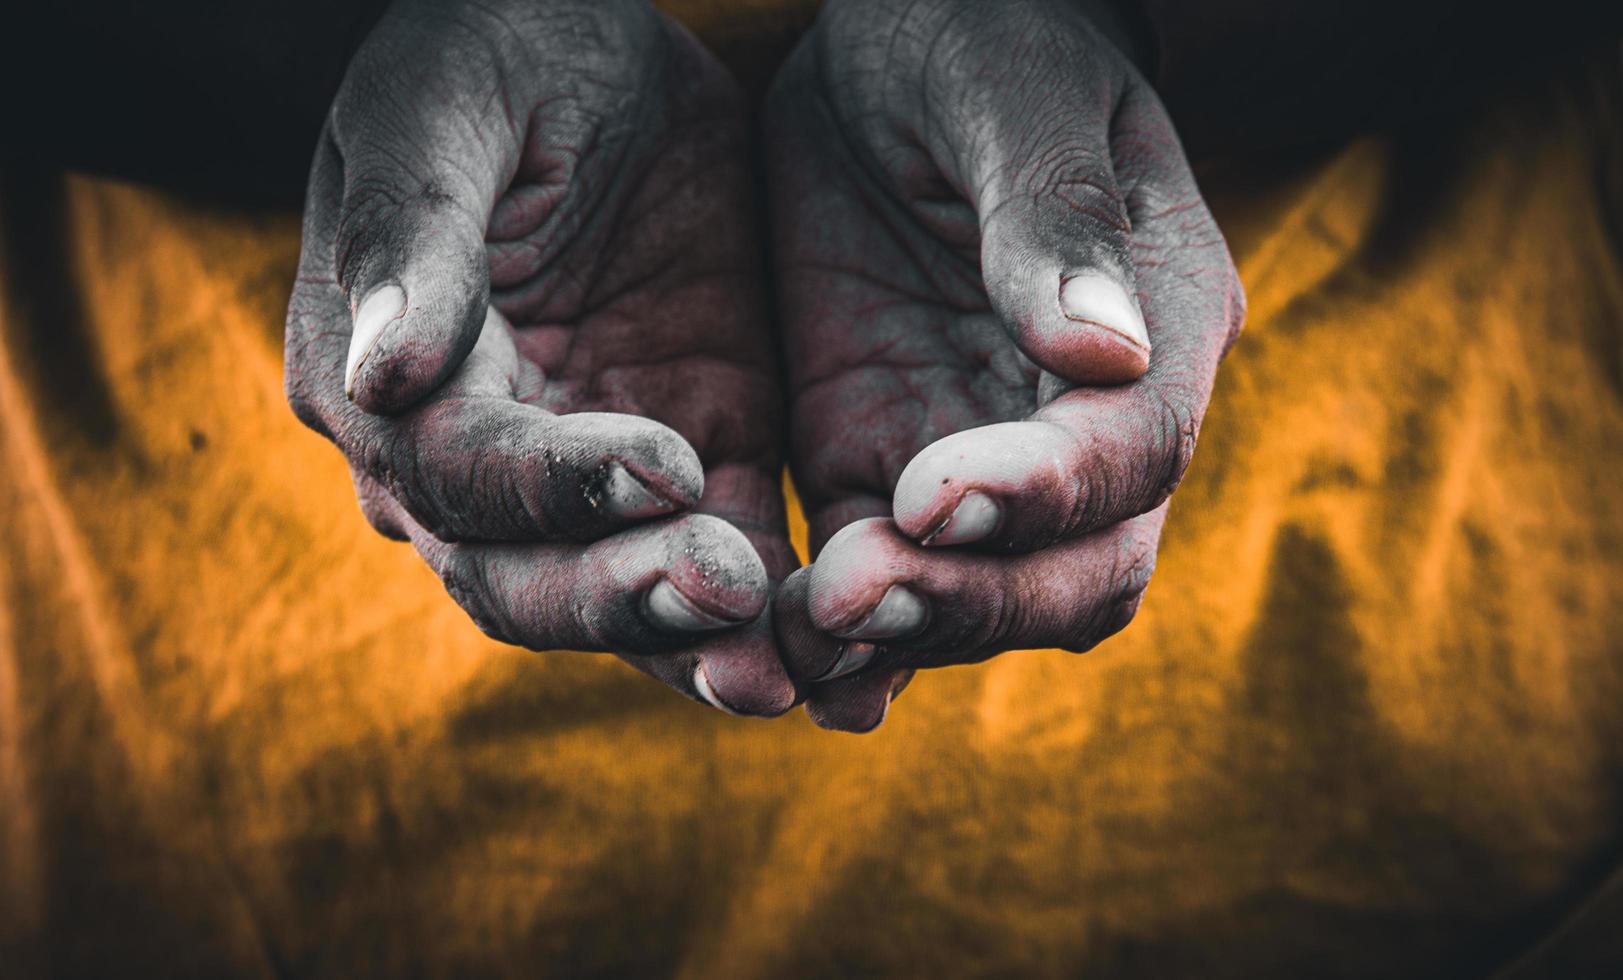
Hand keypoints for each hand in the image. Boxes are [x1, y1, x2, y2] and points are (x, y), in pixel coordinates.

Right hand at [285, 0, 796, 714]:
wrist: (605, 45)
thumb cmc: (493, 53)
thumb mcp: (438, 109)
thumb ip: (409, 236)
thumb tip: (381, 376)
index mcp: (380, 379)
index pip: (452, 471)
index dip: (546, 486)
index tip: (655, 465)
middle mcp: (473, 458)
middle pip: (523, 576)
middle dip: (619, 599)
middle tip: (721, 593)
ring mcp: (591, 476)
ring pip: (621, 598)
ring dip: (694, 642)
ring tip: (779, 669)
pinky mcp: (703, 459)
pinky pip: (729, 556)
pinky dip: (769, 615)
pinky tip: (827, 651)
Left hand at [767, 0, 1244, 730]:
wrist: (900, 55)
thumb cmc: (984, 37)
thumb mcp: (1014, 93)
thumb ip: (1056, 217)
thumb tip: (1102, 356)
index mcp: (1155, 322)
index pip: (1135, 452)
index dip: (1047, 493)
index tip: (936, 493)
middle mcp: (1082, 418)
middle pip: (1077, 572)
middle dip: (975, 602)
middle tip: (854, 592)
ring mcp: (978, 452)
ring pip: (980, 600)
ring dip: (898, 635)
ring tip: (798, 638)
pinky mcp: (873, 461)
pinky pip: (874, 570)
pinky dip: (838, 629)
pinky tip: (780, 658)